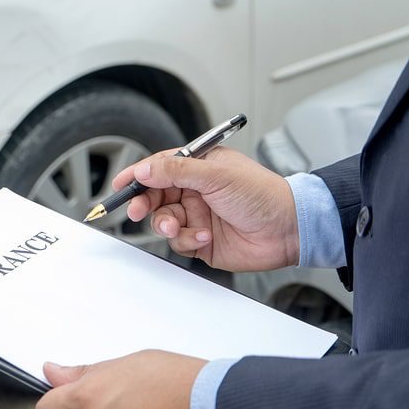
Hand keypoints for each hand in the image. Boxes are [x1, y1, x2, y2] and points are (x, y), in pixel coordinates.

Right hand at [113, 146, 298, 271]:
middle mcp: (194, 190)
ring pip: (162, 220)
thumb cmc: (262, 195)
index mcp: (198, 167)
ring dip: (165, 224)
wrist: (288, 230)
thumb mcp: (216, 175)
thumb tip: (144, 169)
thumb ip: (176, 170)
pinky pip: (177, 241)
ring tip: (177, 227)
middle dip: (144, 204)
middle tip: (136, 211)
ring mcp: (196, 215)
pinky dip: (186, 239)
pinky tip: (204, 236)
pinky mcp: (199, 240)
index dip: (137, 176)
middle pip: (154, 195)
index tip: (119, 185)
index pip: (159, 168)